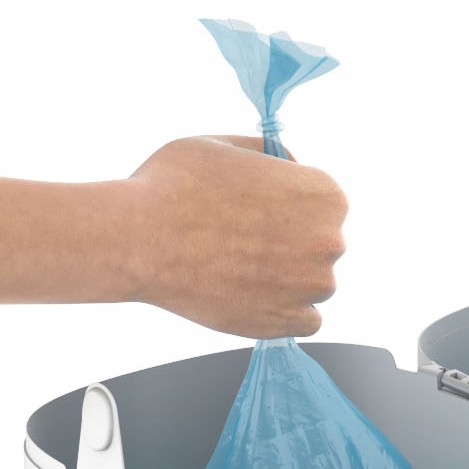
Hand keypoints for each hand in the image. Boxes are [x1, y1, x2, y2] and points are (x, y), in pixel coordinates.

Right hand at [120, 135, 347, 337]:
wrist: (140, 239)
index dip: (291, 206)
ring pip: (313, 284)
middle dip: (292, 244)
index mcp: (325, 193)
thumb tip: (288, 163)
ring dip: (287, 280)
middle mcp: (329, 241)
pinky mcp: (286, 323)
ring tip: (237, 268)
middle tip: (244, 241)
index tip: (261, 211)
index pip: (325, 204)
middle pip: (321, 245)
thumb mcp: (224, 145)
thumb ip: (266, 152)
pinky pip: (304, 320)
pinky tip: (250, 295)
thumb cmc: (175, 184)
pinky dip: (282, 312)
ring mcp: (310, 287)